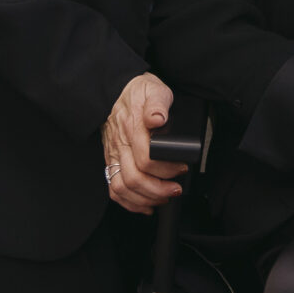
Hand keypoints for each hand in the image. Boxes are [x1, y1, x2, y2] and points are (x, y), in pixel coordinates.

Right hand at [103, 73, 184, 212]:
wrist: (116, 91)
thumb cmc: (138, 92)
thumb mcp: (154, 89)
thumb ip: (158, 103)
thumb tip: (158, 118)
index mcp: (132, 128)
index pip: (146, 159)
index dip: (166, 169)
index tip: (182, 168)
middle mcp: (120, 145)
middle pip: (134, 179)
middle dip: (158, 190)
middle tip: (176, 189)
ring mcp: (114, 155)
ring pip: (122, 188)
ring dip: (144, 199)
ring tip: (163, 198)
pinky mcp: (111, 161)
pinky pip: (114, 188)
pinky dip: (129, 202)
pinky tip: (146, 204)